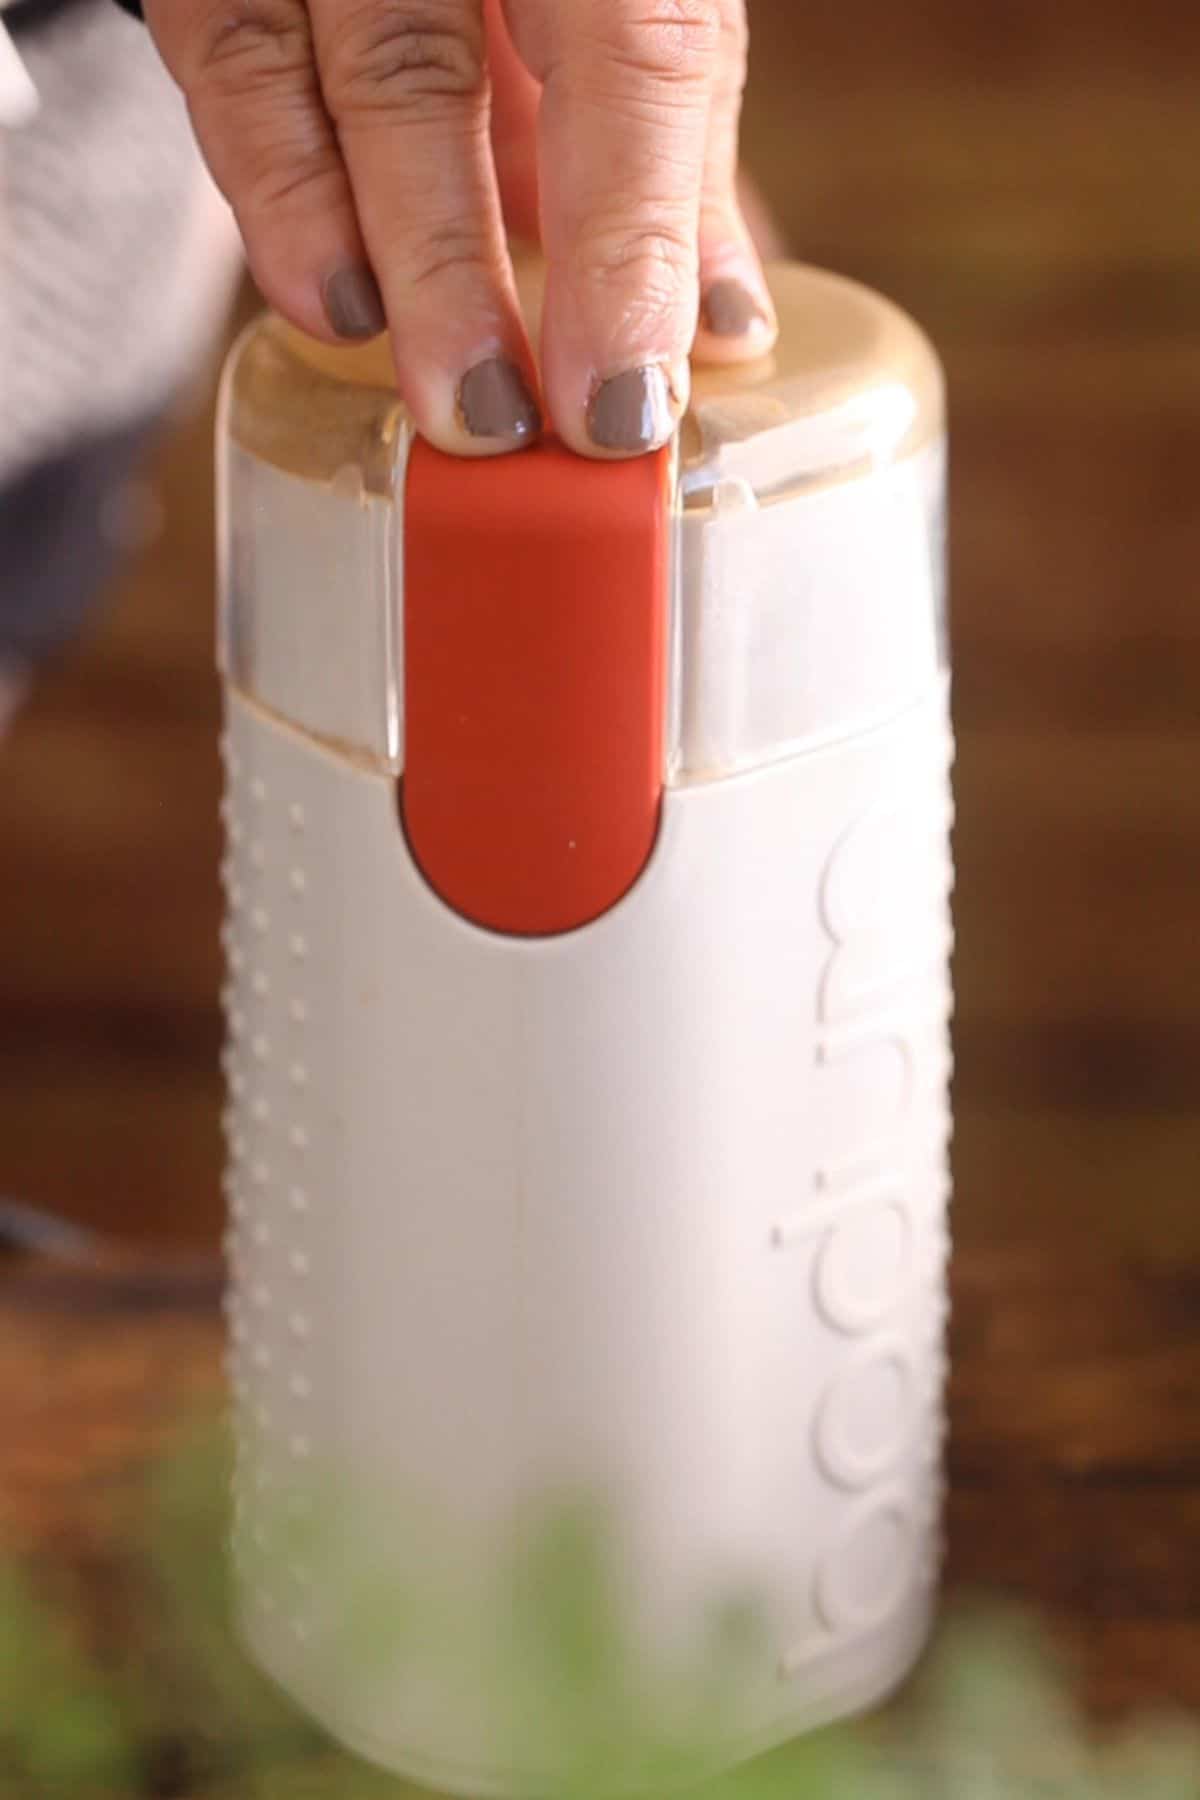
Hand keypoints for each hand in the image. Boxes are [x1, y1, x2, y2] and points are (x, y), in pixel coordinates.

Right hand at [144, 0, 777, 455]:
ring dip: (388, 264)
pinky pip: (231, 68)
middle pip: (436, 78)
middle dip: (466, 277)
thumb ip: (673, 151)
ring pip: (336, 86)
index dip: (625, 242)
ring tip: (434, 399)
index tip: (623, 402)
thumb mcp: (627, 10)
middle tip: (501, 426)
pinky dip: (280, 198)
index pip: (631, 56)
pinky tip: (329, 309)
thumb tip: (722, 329)